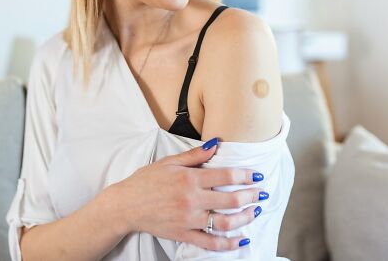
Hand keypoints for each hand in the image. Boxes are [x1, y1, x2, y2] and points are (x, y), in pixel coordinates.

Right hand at [110, 138, 264, 250]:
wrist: (126, 205)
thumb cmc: (146, 181)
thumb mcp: (169, 162)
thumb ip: (195, 154)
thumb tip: (216, 143)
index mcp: (189, 178)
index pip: (225, 175)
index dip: (245, 175)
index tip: (257, 175)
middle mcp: (191, 199)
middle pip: (230, 199)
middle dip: (250, 196)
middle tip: (261, 194)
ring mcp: (188, 219)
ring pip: (224, 222)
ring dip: (244, 218)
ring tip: (254, 212)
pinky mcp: (183, 235)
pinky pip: (210, 242)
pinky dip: (228, 244)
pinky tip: (241, 240)